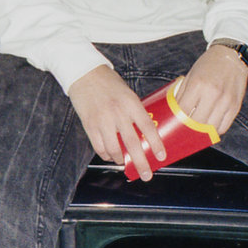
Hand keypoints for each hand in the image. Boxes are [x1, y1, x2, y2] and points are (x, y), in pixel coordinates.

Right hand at [68, 66, 165, 180]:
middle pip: (132, 143)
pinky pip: (99, 147)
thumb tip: (143, 133)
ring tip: (124, 162)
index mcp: (131, 103)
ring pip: (114, 149)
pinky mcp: (89, 125)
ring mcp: (103, 120)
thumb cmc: (109, 83)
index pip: (147, 127)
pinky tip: (110, 155)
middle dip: (141, 162)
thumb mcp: (128, 93)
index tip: (161, 156)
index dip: (156, 144)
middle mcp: (118, 113)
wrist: (85, 74)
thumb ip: (134, 111)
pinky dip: (106, 155)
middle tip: (147, 174)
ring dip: (120, 159)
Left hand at [175, 44, 247, 135]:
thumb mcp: (191, 75)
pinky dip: (215, 130)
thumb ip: (181, 94)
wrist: (232, 56)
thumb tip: (172, 113)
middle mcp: (213, 93)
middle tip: (184, 128)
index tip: (174, 122)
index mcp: (198, 84)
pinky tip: (210, 125)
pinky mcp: (235, 106)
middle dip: (189, 127)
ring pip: (210, 128)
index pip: (184, 111)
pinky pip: (223, 127)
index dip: (177, 120)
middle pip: (197, 123)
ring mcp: (226, 101)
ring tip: (197, 128)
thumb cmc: (208, 65)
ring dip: (202, 131)